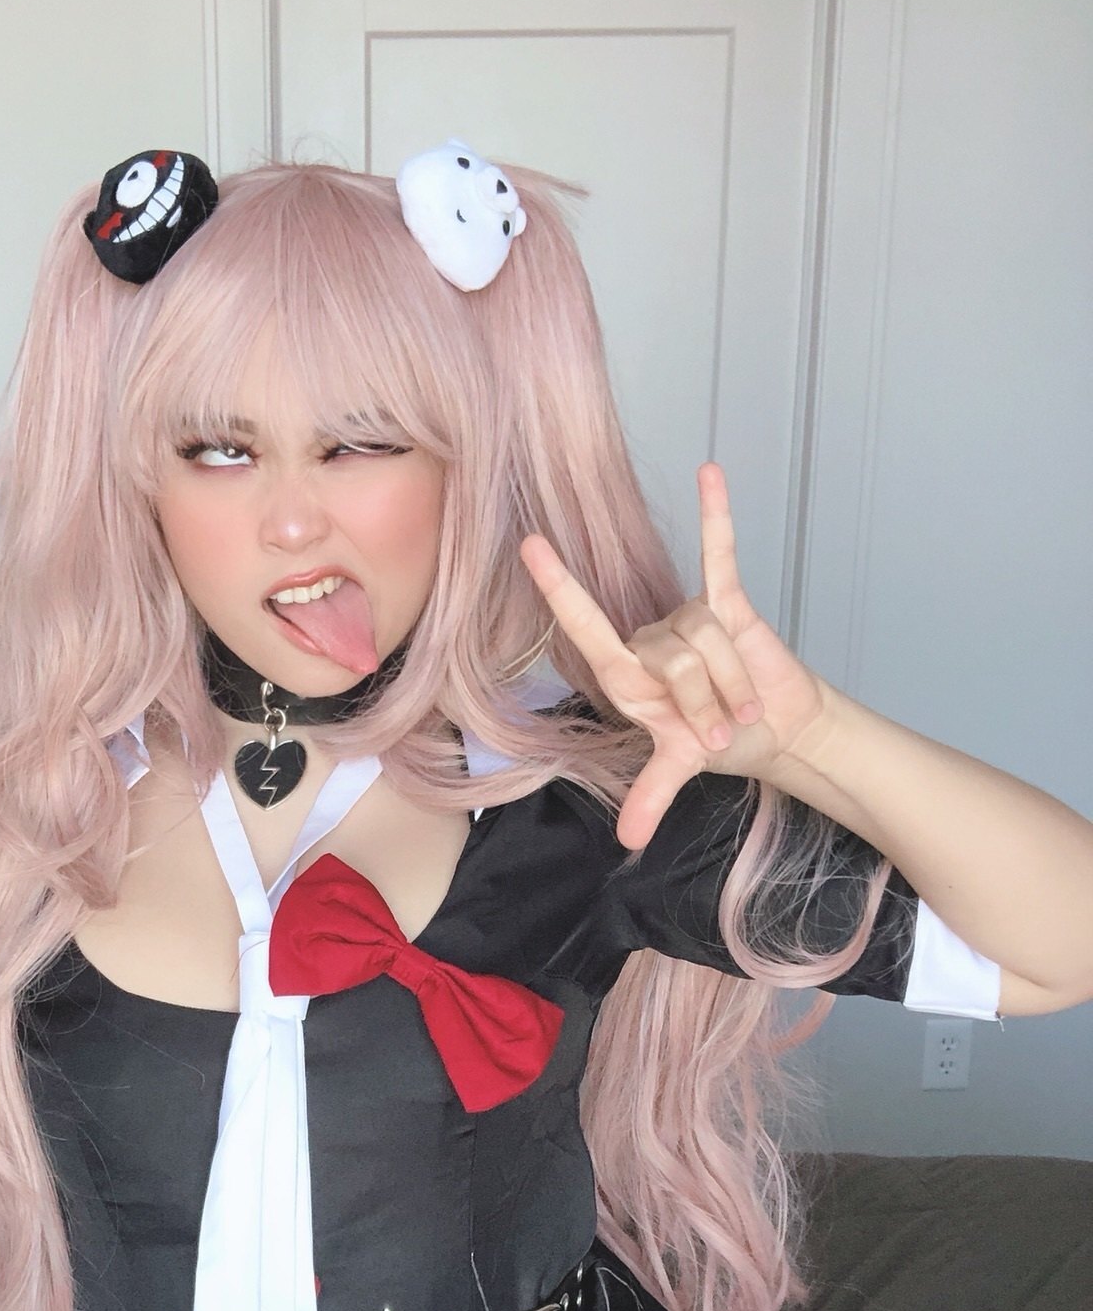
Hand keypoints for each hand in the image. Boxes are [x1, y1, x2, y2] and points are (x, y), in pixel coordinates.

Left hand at [519, 462, 830, 849]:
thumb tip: (629, 840)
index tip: (531, 548)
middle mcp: (649, 642)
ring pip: (702, 639)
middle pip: (670, 658)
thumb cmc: (722, 741)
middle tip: (722, 735)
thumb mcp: (682, 769)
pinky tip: (710, 470)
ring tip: (742, 711)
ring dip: (728, 686)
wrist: (780, 731)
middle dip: (701, 705)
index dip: (559, 590)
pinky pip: (719, 554)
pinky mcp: (730, 604)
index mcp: (626, 677)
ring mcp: (687, 620)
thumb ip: (653, 796)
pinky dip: (716, 515)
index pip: (585, 627)